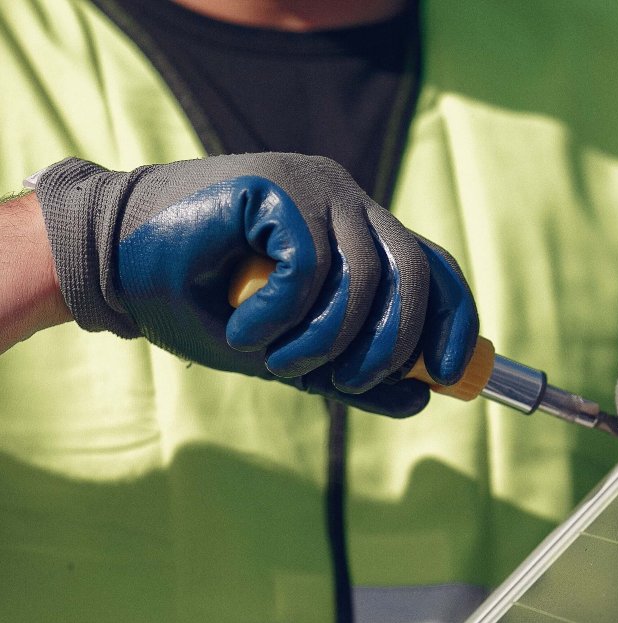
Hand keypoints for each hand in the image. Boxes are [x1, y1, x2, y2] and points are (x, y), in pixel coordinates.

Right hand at [34, 154, 478, 416]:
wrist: (117, 268)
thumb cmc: (206, 308)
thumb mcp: (292, 353)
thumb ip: (355, 374)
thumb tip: (423, 398)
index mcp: (359, 234)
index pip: (433, 270)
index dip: (455, 323)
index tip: (451, 377)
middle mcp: (347, 203)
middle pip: (415, 274)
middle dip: (391, 345)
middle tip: (345, 381)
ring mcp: (314, 187)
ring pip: (365, 278)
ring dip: (325, 342)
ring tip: (277, 363)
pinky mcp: (276, 184)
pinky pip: (310, 267)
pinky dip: (283, 317)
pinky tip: (247, 332)